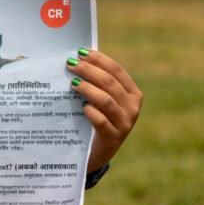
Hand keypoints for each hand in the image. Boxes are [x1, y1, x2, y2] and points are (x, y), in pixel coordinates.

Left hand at [67, 49, 141, 171]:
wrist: (97, 151)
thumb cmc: (97, 118)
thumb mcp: (102, 99)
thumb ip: (97, 82)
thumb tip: (77, 59)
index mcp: (133, 93)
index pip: (117, 70)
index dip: (99, 59)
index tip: (80, 52)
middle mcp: (133, 107)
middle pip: (109, 83)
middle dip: (88, 70)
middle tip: (70, 64)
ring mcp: (125, 123)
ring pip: (106, 100)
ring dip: (87, 89)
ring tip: (72, 83)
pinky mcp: (114, 138)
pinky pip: (102, 121)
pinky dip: (91, 112)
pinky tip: (81, 107)